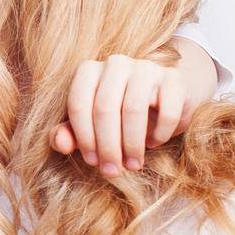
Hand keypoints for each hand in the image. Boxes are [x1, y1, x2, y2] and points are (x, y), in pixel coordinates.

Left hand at [53, 54, 190, 176]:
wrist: (159, 99)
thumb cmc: (116, 115)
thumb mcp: (89, 125)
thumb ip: (68, 134)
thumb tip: (60, 144)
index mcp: (89, 70)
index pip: (79, 104)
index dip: (84, 138)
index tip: (92, 162)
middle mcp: (115, 63)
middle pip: (105, 108)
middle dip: (108, 146)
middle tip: (112, 171)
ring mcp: (145, 68)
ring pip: (134, 109)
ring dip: (132, 144)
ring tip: (133, 164)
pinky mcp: (173, 78)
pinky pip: (166, 111)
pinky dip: (160, 133)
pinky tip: (153, 143)